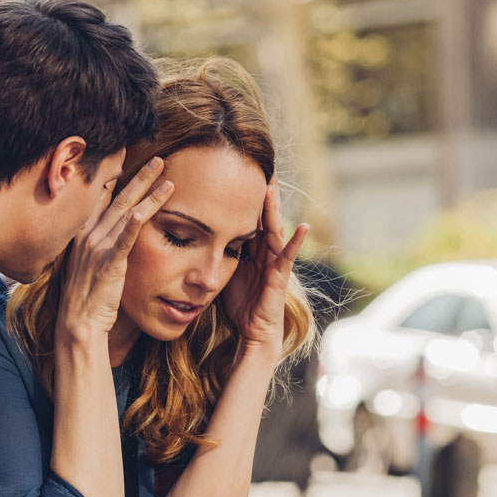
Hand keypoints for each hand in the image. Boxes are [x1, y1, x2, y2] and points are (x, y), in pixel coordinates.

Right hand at [57, 158, 173, 341]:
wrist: (78, 322)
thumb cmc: (86, 296)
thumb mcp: (86, 263)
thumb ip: (97, 243)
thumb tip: (110, 233)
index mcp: (82, 232)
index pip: (100, 195)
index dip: (115, 175)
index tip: (128, 156)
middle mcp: (88, 234)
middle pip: (118, 197)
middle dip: (140, 177)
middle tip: (158, 159)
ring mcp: (98, 248)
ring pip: (127, 212)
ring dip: (149, 193)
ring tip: (168, 178)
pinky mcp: (110, 263)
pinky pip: (125, 239)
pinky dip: (135, 223)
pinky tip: (147, 209)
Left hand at [222, 176, 308, 354]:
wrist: (253, 330)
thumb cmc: (240, 302)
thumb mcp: (225, 269)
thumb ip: (217, 249)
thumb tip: (194, 232)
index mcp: (251, 247)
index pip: (247, 215)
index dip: (244, 195)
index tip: (237, 171)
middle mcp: (265, 250)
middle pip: (262, 215)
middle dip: (261, 193)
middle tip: (259, 165)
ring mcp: (275, 262)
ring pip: (274, 229)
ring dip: (274, 208)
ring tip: (273, 186)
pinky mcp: (280, 276)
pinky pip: (288, 256)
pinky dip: (296, 242)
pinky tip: (303, 227)